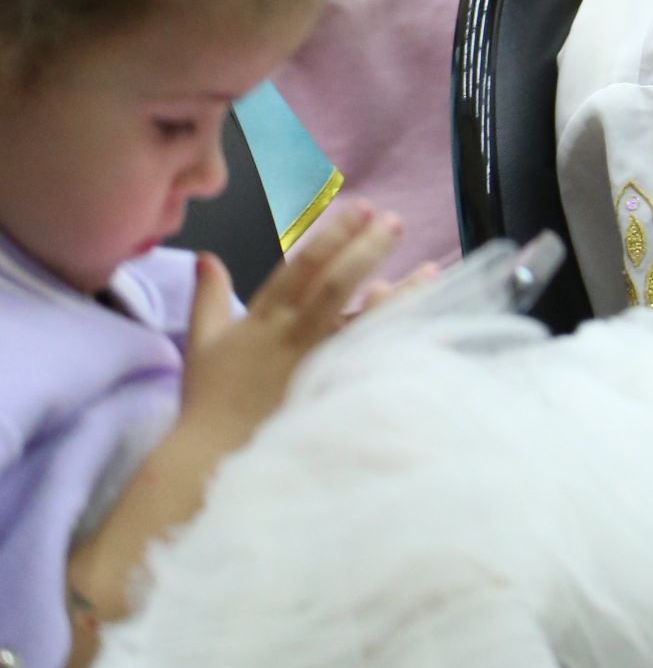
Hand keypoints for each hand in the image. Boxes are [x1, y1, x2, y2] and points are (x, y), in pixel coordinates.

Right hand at [176, 198, 406, 465]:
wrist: (213, 459)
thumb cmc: (209, 401)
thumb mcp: (203, 343)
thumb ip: (209, 296)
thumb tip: (206, 257)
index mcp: (264, 318)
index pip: (303, 265)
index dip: (333, 235)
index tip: (361, 207)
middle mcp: (294, 336)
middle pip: (337, 284)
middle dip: (367, 249)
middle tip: (394, 221)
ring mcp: (317, 366)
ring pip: (364, 323)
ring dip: (399, 294)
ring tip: (430, 270)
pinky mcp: (331, 395)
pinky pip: (374, 366)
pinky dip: (403, 349)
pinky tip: (433, 335)